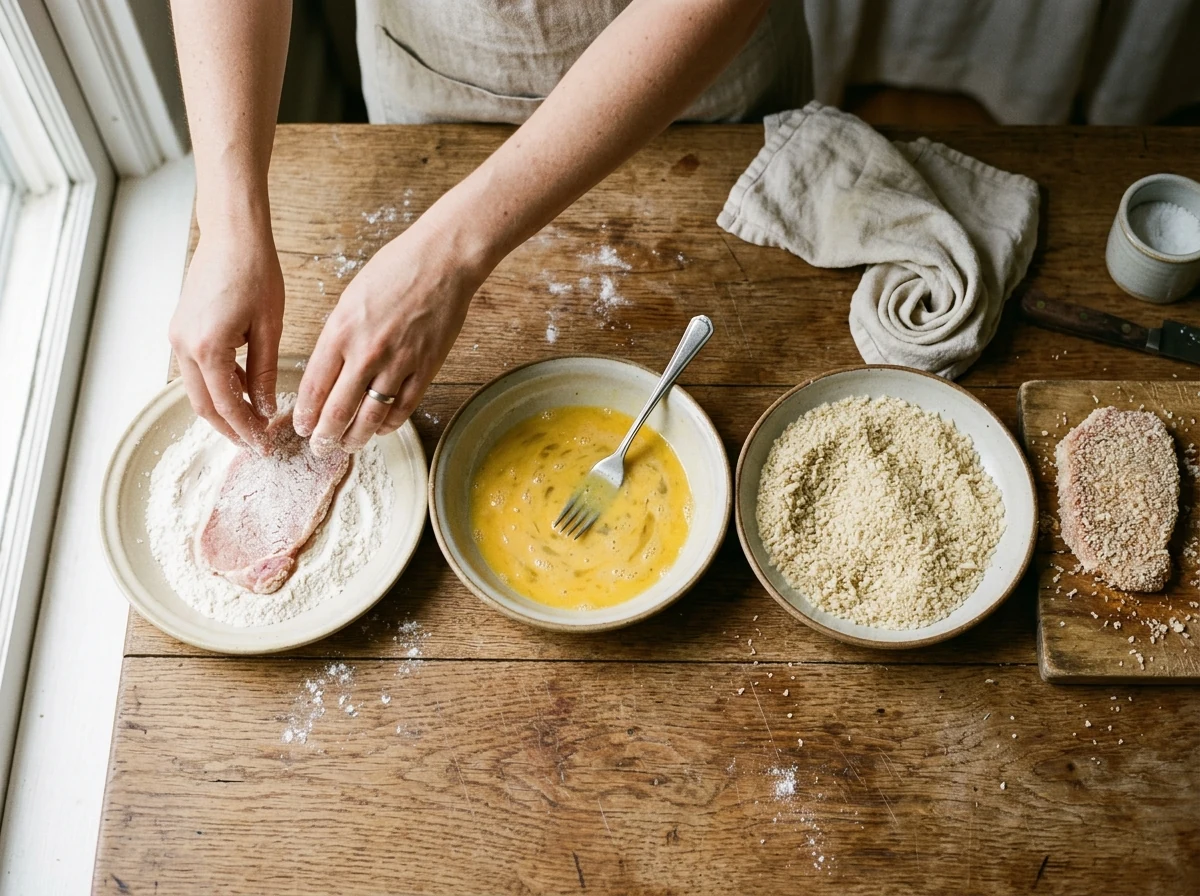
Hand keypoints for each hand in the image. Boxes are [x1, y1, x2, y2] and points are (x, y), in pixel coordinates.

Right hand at [169, 223, 283, 450]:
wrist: (232, 235)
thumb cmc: (255, 272)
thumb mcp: (270, 328)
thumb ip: (265, 372)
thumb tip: (266, 407)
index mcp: (208, 348)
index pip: (227, 405)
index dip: (246, 429)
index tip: (265, 445)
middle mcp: (184, 346)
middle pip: (204, 405)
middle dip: (230, 428)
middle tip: (256, 443)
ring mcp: (178, 337)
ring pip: (198, 389)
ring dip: (223, 408)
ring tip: (253, 421)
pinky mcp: (181, 329)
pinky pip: (197, 369)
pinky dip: (218, 385)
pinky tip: (243, 390)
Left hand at [294, 211, 486, 453]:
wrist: (443, 262)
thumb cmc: (395, 270)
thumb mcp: (350, 299)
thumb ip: (337, 337)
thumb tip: (328, 371)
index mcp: (340, 332)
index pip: (313, 386)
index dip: (304, 414)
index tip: (301, 426)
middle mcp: (366, 353)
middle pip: (337, 410)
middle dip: (325, 436)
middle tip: (319, 448)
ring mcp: (398, 364)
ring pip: (370, 417)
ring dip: (355, 437)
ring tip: (348, 445)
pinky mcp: (425, 369)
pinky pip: (402, 409)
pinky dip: (389, 424)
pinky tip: (380, 428)